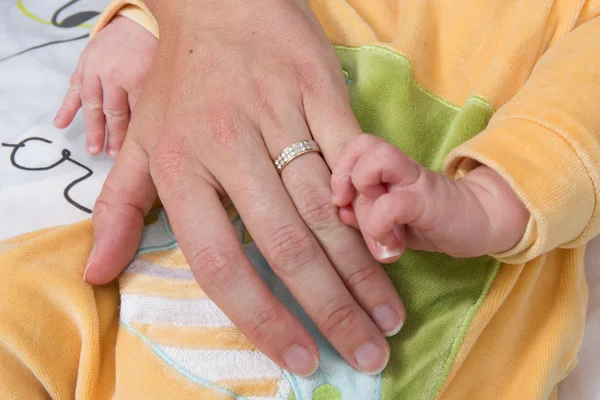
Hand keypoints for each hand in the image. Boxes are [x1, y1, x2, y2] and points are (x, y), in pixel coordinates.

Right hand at [54, 16, 157, 156]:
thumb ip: (152, 98)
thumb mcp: (158, 73)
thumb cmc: (151, 52)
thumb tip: (151, 130)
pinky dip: (67, 107)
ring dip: (92, 128)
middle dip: (113, 135)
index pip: (135, 110)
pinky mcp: (84, 66)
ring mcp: (95, 69)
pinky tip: (60, 124)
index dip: (133, 132)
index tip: (134, 151)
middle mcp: (113, 73)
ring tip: (93, 149)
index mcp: (137, 76)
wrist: (134, 24)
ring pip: (92, 103)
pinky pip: (74, 89)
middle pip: (113, 110)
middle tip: (112, 154)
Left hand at [84, 0, 404, 375]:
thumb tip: (97, 274)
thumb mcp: (140, 141)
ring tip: (387, 316)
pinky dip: (370, 206)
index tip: (298, 356)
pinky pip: (348, 159)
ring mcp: (279, 118)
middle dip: (330, 307)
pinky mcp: (318, 92)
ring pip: (326, 208)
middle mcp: (229, 148)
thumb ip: (119, 210)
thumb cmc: (180, 80)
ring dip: (361, 269)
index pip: (222, 262)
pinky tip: (391, 247)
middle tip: (366, 352)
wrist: (217, 0)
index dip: (262, 317)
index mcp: (181, 168)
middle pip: (287, 243)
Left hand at [331, 134, 529, 261]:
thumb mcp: (391, 219)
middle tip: (349, 208)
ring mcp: (414, 181)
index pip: (353, 145)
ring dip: (362, 196)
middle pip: (358, 144)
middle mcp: (399, 168)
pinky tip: (391, 244)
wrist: (483, 222)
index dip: (338, 169)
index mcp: (387, 167)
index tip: (340, 200)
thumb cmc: (431, 220)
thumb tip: (339, 210)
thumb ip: (364, 213)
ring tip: (373, 222)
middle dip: (342, 180)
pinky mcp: (426, 200)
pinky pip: (390, 205)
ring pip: (373, 162)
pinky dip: (379, 227)